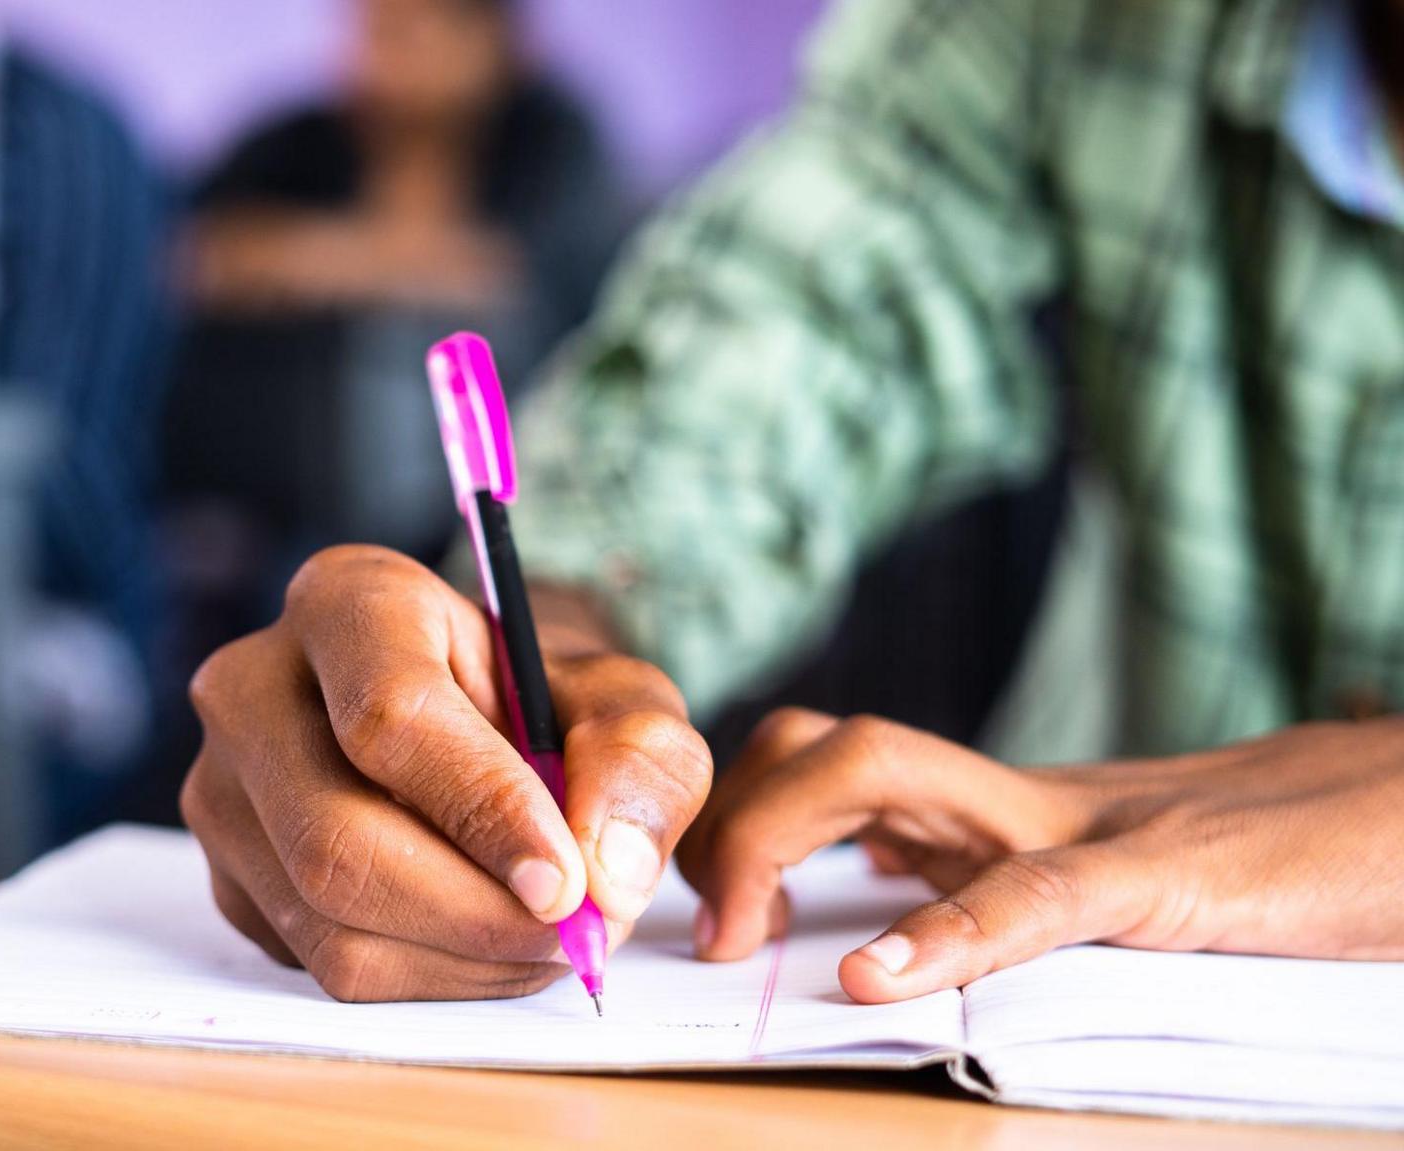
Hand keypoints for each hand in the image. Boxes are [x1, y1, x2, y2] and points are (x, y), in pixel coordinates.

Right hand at [182, 545, 712, 1000]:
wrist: (477, 725)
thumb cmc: (539, 702)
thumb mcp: (619, 702)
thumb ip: (639, 760)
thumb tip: (607, 872)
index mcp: (346, 602)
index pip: (390, 718)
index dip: (484, 813)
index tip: (569, 883)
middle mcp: (252, 688)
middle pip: (338, 841)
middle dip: (476, 914)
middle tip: (575, 936)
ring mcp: (224, 789)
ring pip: (327, 922)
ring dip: (461, 958)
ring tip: (544, 937)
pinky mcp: (228, 877)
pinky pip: (321, 966)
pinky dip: (427, 977)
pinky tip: (485, 940)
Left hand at [677, 709, 1403, 1002]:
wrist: (1400, 823)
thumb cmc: (1242, 870)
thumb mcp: (1082, 888)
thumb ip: (980, 888)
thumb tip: (872, 916)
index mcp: (985, 811)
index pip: (818, 764)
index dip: (730, 816)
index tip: (685, 906)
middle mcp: (1005, 799)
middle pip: (821, 747)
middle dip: (729, 820)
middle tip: (700, 928)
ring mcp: (1075, 822)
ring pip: (887, 770)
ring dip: (781, 838)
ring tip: (741, 933)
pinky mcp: (1157, 877)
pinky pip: (1032, 893)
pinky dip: (946, 932)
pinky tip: (876, 977)